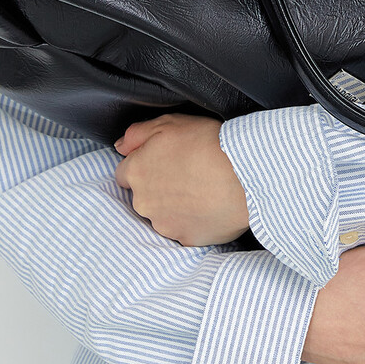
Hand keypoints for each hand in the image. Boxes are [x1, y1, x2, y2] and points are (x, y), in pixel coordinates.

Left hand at [114, 115, 249, 245]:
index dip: (144, 166)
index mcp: (135, 173)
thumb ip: (137, 134)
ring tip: (199, 190)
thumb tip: (121, 146)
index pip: (125, 174)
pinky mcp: (186, 239)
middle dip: (158, 188)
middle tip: (185, 174)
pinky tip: (207, 206)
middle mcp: (144, 203)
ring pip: (163, 216)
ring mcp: (165, 225)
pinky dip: (192, 221)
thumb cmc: (207, 145)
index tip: (162, 162)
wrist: (243, 176)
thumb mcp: (168, 124)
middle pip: (144, 197)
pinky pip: (184, 230)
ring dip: (174, 206)